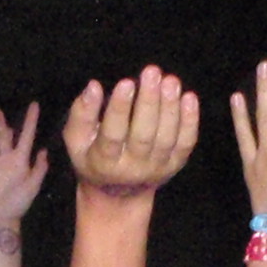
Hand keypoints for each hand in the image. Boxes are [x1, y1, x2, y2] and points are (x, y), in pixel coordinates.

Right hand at [0, 102, 48, 230]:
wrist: (1, 218)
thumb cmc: (19, 204)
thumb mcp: (32, 187)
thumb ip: (38, 170)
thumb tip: (43, 152)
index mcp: (21, 161)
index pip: (27, 136)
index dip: (31, 121)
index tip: (34, 105)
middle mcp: (7, 160)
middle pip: (5, 137)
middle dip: (1, 125)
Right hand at [64, 65, 199, 200]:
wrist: (119, 194)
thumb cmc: (93, 157)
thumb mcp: (76, 140)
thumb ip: (81, 114)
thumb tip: (94, 86)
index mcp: (104, 163)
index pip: (112, 135)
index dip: (119, 109)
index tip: (126, 82)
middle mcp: (132, 169)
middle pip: (143, 136)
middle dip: (149, 102)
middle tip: (152, 72)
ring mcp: (156, 169)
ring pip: (166, 138)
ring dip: (170, 107)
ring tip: (170, 80)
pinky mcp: (174, 165)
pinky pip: (185, 143)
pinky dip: (190, 121)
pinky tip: (189, 97)